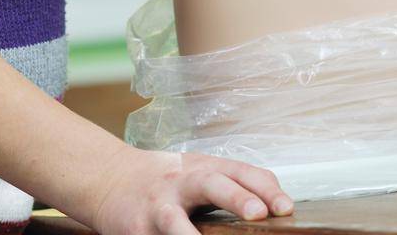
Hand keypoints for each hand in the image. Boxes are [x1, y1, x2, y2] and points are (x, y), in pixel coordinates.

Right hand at [92, 146, 292, 234]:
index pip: (240, 171)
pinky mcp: (137, 230)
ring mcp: (157, 208)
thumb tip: (279, 204)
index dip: (266, 188)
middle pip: (211, 183)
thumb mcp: (200, 174)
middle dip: (236, 197)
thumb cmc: (166, 182)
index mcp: (203, 168)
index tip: (286, 209)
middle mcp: (181, 183)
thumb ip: (234, 183)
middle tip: (259, 214)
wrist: (110, 179)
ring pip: (174, 221)